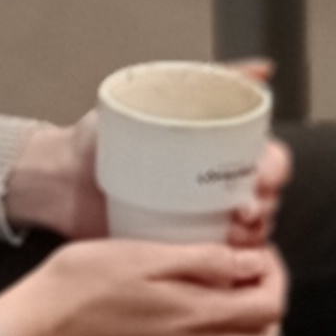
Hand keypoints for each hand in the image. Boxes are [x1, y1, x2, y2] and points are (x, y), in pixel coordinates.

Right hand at [0, 235, 288, 335]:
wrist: (37, 325)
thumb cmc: (81, 284)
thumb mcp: (144, 255)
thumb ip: (202, 260)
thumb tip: (248, 262)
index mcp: (197, 318)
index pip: (272, 308)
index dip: (274, 274)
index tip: (253, 251)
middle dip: (270, 301)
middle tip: (248, 269)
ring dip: (246, 316)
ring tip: (220, 280)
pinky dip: (219, 327)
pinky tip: (192, 296)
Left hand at [2, 85, 293, 247]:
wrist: (60, 178)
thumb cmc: (104, 137)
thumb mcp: (156, 96)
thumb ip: (208, 80)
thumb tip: (261, 69)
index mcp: (221, 154)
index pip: (271, 163)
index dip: (274, 173)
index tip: (262, 179)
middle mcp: (217, 190)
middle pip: (266, 202)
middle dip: (265, 210)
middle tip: (244, 213)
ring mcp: (200, 223)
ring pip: (248, 237)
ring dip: (249, 241)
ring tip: (228, 235)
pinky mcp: (179, 252)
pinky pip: (213, 265)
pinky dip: (223, 267)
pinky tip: (215, 261)